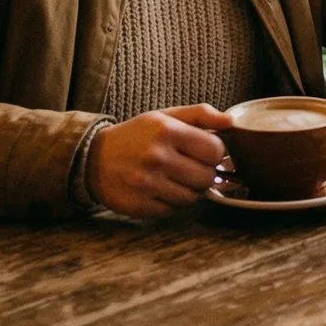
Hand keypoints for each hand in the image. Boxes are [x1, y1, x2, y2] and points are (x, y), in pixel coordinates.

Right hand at [86, 103, 231, 217]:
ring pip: (193, 197)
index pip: (215, 150)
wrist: (93, 159)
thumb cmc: (137, 135)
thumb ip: (200, 115)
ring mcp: (147, 184)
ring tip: (175, 178)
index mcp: (166, 130)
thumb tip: (231, 121)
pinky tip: (160, 190)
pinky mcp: (139, 205)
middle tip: (190, 167)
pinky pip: (173, 210)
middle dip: (204, 173)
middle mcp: (157, 157)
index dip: (215, 152)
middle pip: (207, 177)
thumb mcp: (165, 116)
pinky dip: (172, 203)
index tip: (205, 151)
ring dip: (189, 190)